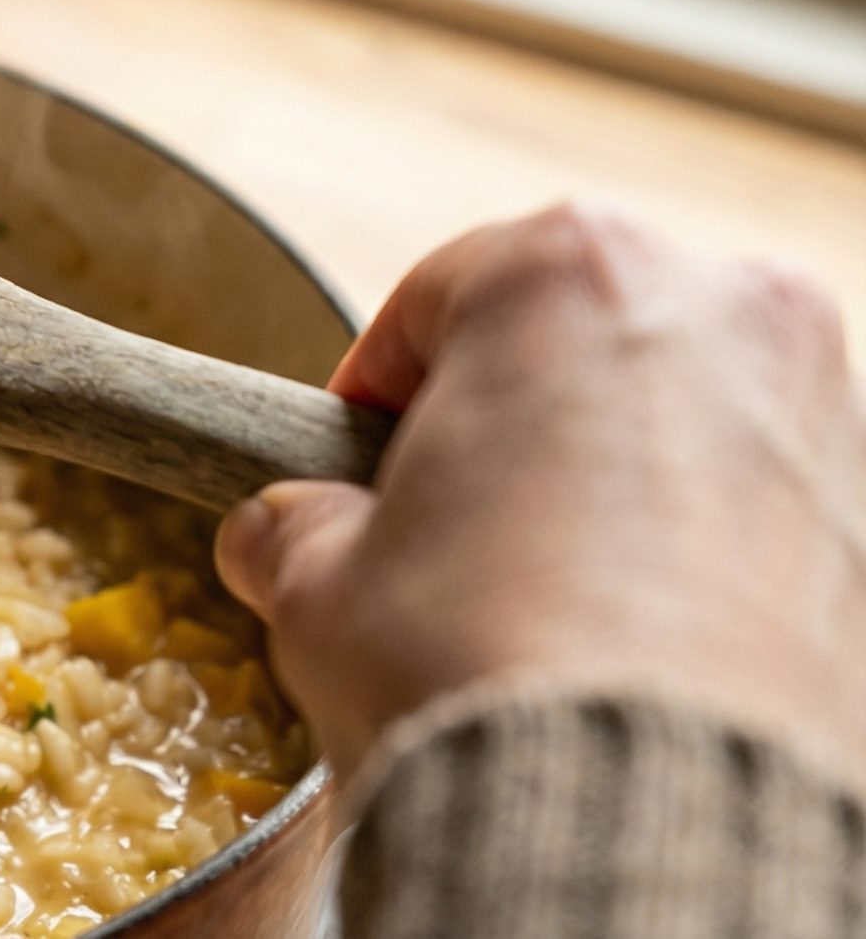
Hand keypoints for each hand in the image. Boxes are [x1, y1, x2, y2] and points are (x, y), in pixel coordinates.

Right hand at [215, 203, 865, 786]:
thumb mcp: (318, 585)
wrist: (646, 828)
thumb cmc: (475, 666)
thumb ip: (298, 529)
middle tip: (447, 535)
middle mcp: (719, 302)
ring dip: (609, 481)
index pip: (433, 298)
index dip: (372, 393)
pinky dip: (701, 547)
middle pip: (571, 340)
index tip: (350, 468)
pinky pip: (759, 502)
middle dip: (508, 426)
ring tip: (545, 599)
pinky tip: (637, 636)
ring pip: (679, 413)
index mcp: (564, 270)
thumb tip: (286, 535)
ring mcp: (821, 407)